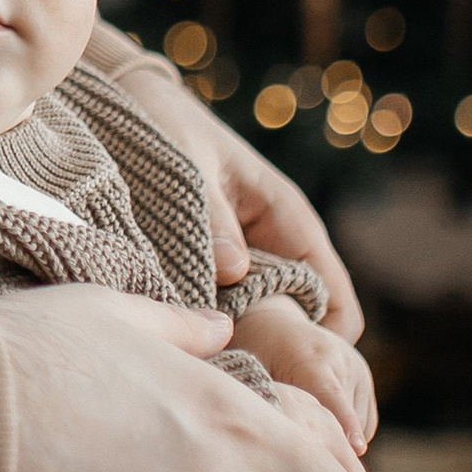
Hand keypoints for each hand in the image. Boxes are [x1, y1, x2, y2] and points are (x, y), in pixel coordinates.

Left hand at [110, 58, 363, 340]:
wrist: (134, 101)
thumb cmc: (168, 127)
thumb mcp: (188, 170)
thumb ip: (211, 220)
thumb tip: (234, 270)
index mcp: (290, 222)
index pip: (338, 309)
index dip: (321, 349)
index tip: (277, 368)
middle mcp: (279, 247)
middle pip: (305, 329)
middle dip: (277, 354)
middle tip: (229, 370)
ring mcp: (248, 258)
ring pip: (266, 324)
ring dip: (240, 341)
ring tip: (202, 356)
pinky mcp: (215, 266)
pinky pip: (229, 310)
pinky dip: (213, 327)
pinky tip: (180, 335)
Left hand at [232, 296, 377, 453]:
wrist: (277, 325)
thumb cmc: (257, 353)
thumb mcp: (254, 374)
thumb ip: (269, 403)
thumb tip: (271, 439)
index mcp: (311, 358)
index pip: (332, 395)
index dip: (345, 424)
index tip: (357, 449)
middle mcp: (342, 361)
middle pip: (346, 417)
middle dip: (332, 444)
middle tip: (308, 465)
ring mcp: (357, 369)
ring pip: (359, 424)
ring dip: (340, 439)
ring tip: (308, 438)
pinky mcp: (364, 379)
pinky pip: (365, 422)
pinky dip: (348, 432)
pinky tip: (322, 428)